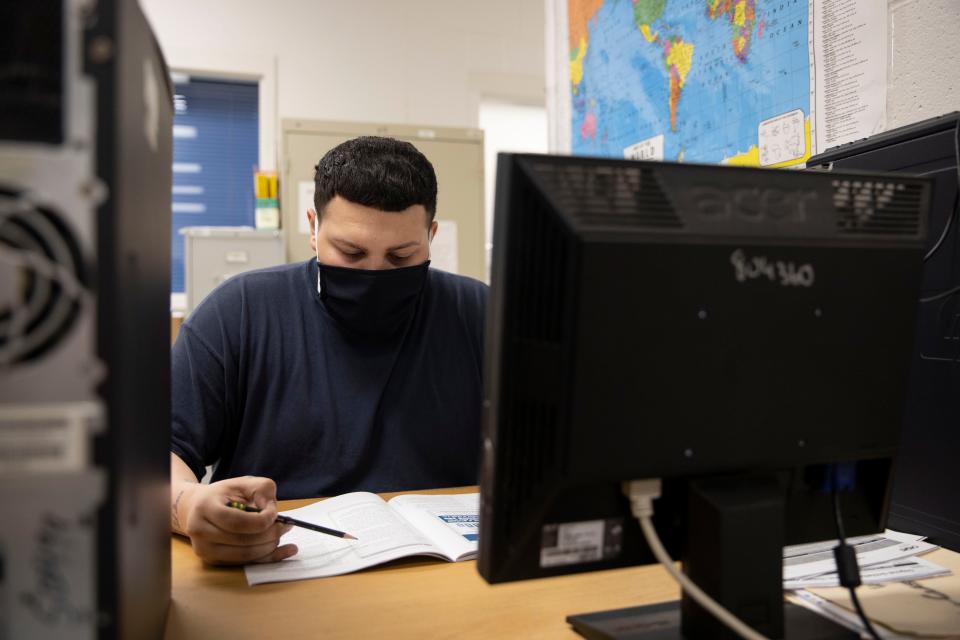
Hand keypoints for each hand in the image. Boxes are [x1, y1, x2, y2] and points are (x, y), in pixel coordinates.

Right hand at [175, 476, 298, 564]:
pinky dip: (266, 558)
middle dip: (270, 534)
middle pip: (242, 541)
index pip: (237, 522)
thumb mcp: (244, 483)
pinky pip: (244, 563)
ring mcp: (204, 549)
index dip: (261, 520)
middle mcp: (200, 531)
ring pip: (245, 555)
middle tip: (286, 526)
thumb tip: (272, 511)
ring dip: (269, 547)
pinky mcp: (212, 560)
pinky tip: (283, 550)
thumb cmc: (224, 494)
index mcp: (206, 507)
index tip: (275, 514)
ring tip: (281, 534)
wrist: (197, 507)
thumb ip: (262, 489)